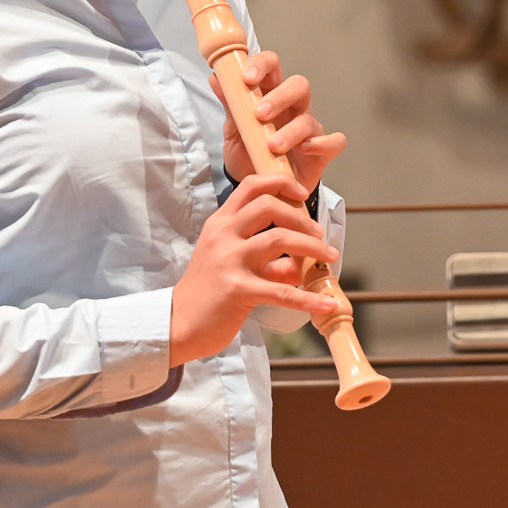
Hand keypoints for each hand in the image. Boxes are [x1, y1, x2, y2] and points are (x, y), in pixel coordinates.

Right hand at [169, 173, 340, 364]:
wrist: (178, 324)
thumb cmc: (206, 292)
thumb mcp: (232, 264)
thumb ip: (266, 260)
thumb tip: (298, 263)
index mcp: (220, 224)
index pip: (251, 186)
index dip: (281, 183)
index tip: (303, 194)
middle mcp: (223, 236)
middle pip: (268, 206)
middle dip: (301, 217)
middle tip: (318, 235)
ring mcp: (229, 261)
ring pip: (279, 239)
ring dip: (312, 247)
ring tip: (329, 258)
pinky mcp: (237, 290)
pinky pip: (282, 291)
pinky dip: (309, 298)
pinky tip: (326, 303)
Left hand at [219, 49, 346, 194]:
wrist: (259, 188)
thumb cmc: (249, 153)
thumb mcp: (234, 129)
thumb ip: (230, 105)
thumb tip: (216, 78)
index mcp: (271, 95)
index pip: (272, 66)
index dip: (262, 65)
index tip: (247, 79)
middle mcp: (294, 108)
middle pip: (298, 85)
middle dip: (279, 96)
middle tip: (259, 114)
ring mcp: (310, 129)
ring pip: (309, 119)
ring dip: (290, 131)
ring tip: (272, 146)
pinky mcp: (322, 152)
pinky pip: (334, 142)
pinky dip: (322, 143)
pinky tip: (305, 149)